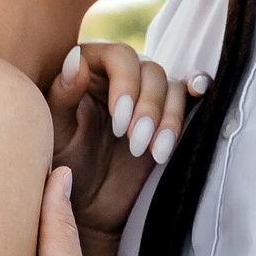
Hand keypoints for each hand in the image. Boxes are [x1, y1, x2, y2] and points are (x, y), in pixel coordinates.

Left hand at [46, 42, 194, 255]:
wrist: (87, 200)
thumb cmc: (63, 163)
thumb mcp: (55, 131)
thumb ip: (61, 94)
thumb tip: (75, 60)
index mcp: (88, 68)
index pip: (119, 56)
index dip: (127, 84)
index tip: (120, 122)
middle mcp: (120, 75)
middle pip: (151, 70)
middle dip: (149, 108)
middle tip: (136, 143)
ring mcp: (146, 95)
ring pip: (172, 87)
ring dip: (170, 119)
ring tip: (155, 151)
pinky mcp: (167, 115)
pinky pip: (188, 95)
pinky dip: (198, 91)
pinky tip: (200, 93)